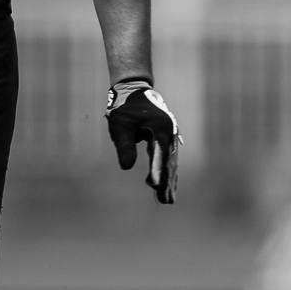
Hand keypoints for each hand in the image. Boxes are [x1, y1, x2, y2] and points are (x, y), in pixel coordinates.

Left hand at [105, 80, 178, 203]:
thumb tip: (127, 167)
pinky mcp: (164, 137)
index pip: (161, 155)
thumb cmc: (124, 106)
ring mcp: (168, 134)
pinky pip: (166, 157)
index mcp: (160, 128)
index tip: (156, 188)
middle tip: (166, 201)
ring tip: (168, 198)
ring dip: (169, 179)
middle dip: (167, 182)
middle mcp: (168, 132)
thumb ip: (124, 145)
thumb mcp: (120, 125)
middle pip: (169, 161)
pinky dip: (166, 170)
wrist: (132, 88)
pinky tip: (166, 183)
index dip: (158, 173)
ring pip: (170, 161)